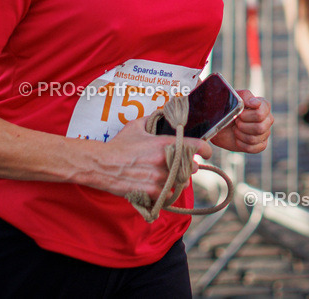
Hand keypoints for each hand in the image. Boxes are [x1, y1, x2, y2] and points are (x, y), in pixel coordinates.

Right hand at [83, 116, 210, 199]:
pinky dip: (166, 192)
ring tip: (169, 175)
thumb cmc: (119, 145)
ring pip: (181, 182)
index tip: (206, 152)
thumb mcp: (136, 126)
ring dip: (178, 179)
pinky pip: (169, 195)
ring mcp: (160, 179)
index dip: (206, 149)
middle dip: (189, 166)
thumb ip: (152, 119)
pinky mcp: (152, 193)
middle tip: (182, 164)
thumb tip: (162, 113)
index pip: (197, 146)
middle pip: (192, 167)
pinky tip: (159, 186)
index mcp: (165, 144)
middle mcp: (165, 161)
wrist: (102, 165)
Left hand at [211, 90, 272, 153]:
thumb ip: (246, 96)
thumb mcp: (234, 98)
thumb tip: (257, 104)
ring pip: (254, 139)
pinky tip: (237, 138)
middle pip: (260, 128)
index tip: (239, 113)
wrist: (219, 123)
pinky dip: (241, 144)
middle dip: (242, 126)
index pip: (260, 114)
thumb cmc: (228, 109)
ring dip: (240, 134)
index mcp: (264, 106)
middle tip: (236, 121)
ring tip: (235, 129)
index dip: (246, 115)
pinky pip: (252, 148)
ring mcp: (265, 133)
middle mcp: (268, 119)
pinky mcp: (260, 145)